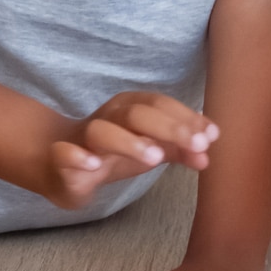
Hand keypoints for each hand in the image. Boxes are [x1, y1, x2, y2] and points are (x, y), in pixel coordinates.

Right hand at [43, 92, 218, 209]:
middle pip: (136, 113)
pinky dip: (79, 156)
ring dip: (129, 141)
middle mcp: (108, 116)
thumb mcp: (150, 147)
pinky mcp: (63, 158)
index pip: (160, 104)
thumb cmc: (112, 151)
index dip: (186, 118)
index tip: (210, 136)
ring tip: (155, 158)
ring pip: (103, 131)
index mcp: (130, 108)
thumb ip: (179, 150)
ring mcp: (83, 137)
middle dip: (168, 127)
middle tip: (196, 144)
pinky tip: (93, 165)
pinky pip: (66, 153)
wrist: (59, 163)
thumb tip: (208, 155)